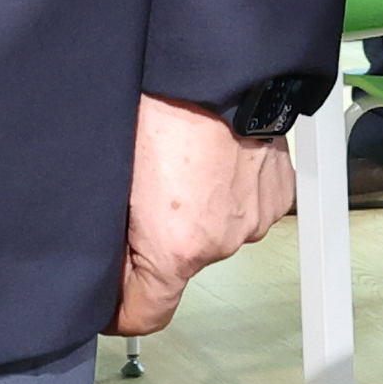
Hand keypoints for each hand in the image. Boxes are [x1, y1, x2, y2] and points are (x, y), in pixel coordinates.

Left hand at [111, 92, 295, 337]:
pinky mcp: (277, 193)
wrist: (221, 68)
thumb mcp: (114, 177)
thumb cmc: (162, 107)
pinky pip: (244, 206)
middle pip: (180, 263)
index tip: (106, 305)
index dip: (119, 312)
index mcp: (176, 249)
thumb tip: (105, 262)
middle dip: (157, 240)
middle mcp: (221, 243)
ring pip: (214, 232)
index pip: (146, 314)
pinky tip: (212, 158)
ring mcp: (255, 218)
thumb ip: (111, 235)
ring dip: (197, 212)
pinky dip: (228, 193)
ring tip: (181, 165)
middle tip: (140, 195)